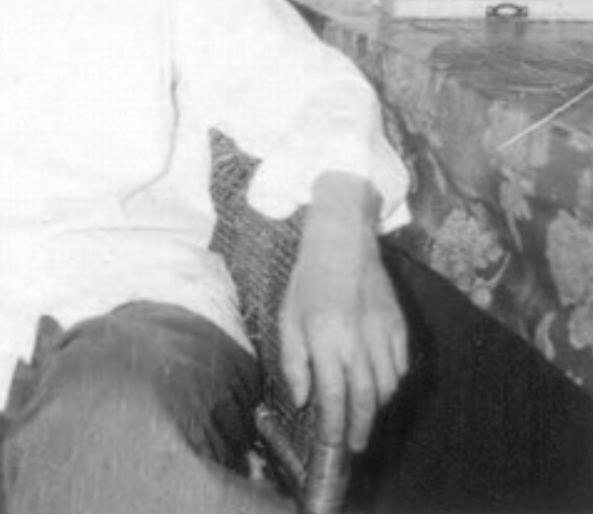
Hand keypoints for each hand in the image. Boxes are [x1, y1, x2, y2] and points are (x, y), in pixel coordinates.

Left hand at [279, 174, 406, 451]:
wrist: (342, 243)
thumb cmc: (309, 280)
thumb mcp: (289, 317)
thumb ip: (295, 361)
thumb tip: (303, 398)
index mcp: (326, 341)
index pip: (334, 398)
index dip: (335, 427)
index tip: (333, 443)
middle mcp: (358, 343)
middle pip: (366, 400)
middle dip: (361, 428)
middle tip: (355, 445)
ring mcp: (382, 335)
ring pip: (387, 387)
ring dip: (376, 406)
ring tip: (364, 414)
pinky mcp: (398, 326)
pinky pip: (401, 366)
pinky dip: (392, 381)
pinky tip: (380, 384)